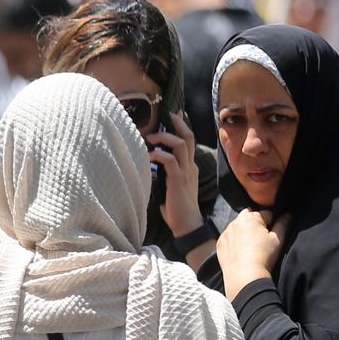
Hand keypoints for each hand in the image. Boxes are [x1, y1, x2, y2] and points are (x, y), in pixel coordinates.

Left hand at [149, 114, 202, 238]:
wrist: (187, 224)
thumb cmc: (176, 207)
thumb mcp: (170, 186)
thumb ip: (165, 174)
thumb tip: (151, 165)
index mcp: (189, 167)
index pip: (188, 142)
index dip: (181, 128)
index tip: (173, 117)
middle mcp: (190, 166)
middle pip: (188, 138)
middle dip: (178, 124)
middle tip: (168, 115)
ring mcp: (186, 172)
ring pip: (181, 145)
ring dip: (165, 137)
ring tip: (151, 137)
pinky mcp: (178, 180)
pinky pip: (170, 160)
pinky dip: (159, 154)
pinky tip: (148, 155)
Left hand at [217, 208, 288, 287]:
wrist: (245, 276)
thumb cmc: (264, 257)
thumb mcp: (277, 239)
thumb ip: (283, 224)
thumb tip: (288, 214)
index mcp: (251, 218)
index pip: (266, 214)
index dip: (272, 222)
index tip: (272, 233)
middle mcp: (235, 222)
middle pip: (249, 216)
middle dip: (256, 223)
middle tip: (262, 238)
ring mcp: (226, 232)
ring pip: (237, 226)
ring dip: (244, 230)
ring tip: (251, 245)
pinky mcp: (220, 243)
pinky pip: (229, 237)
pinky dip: (234, 240)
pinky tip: (241, 251)